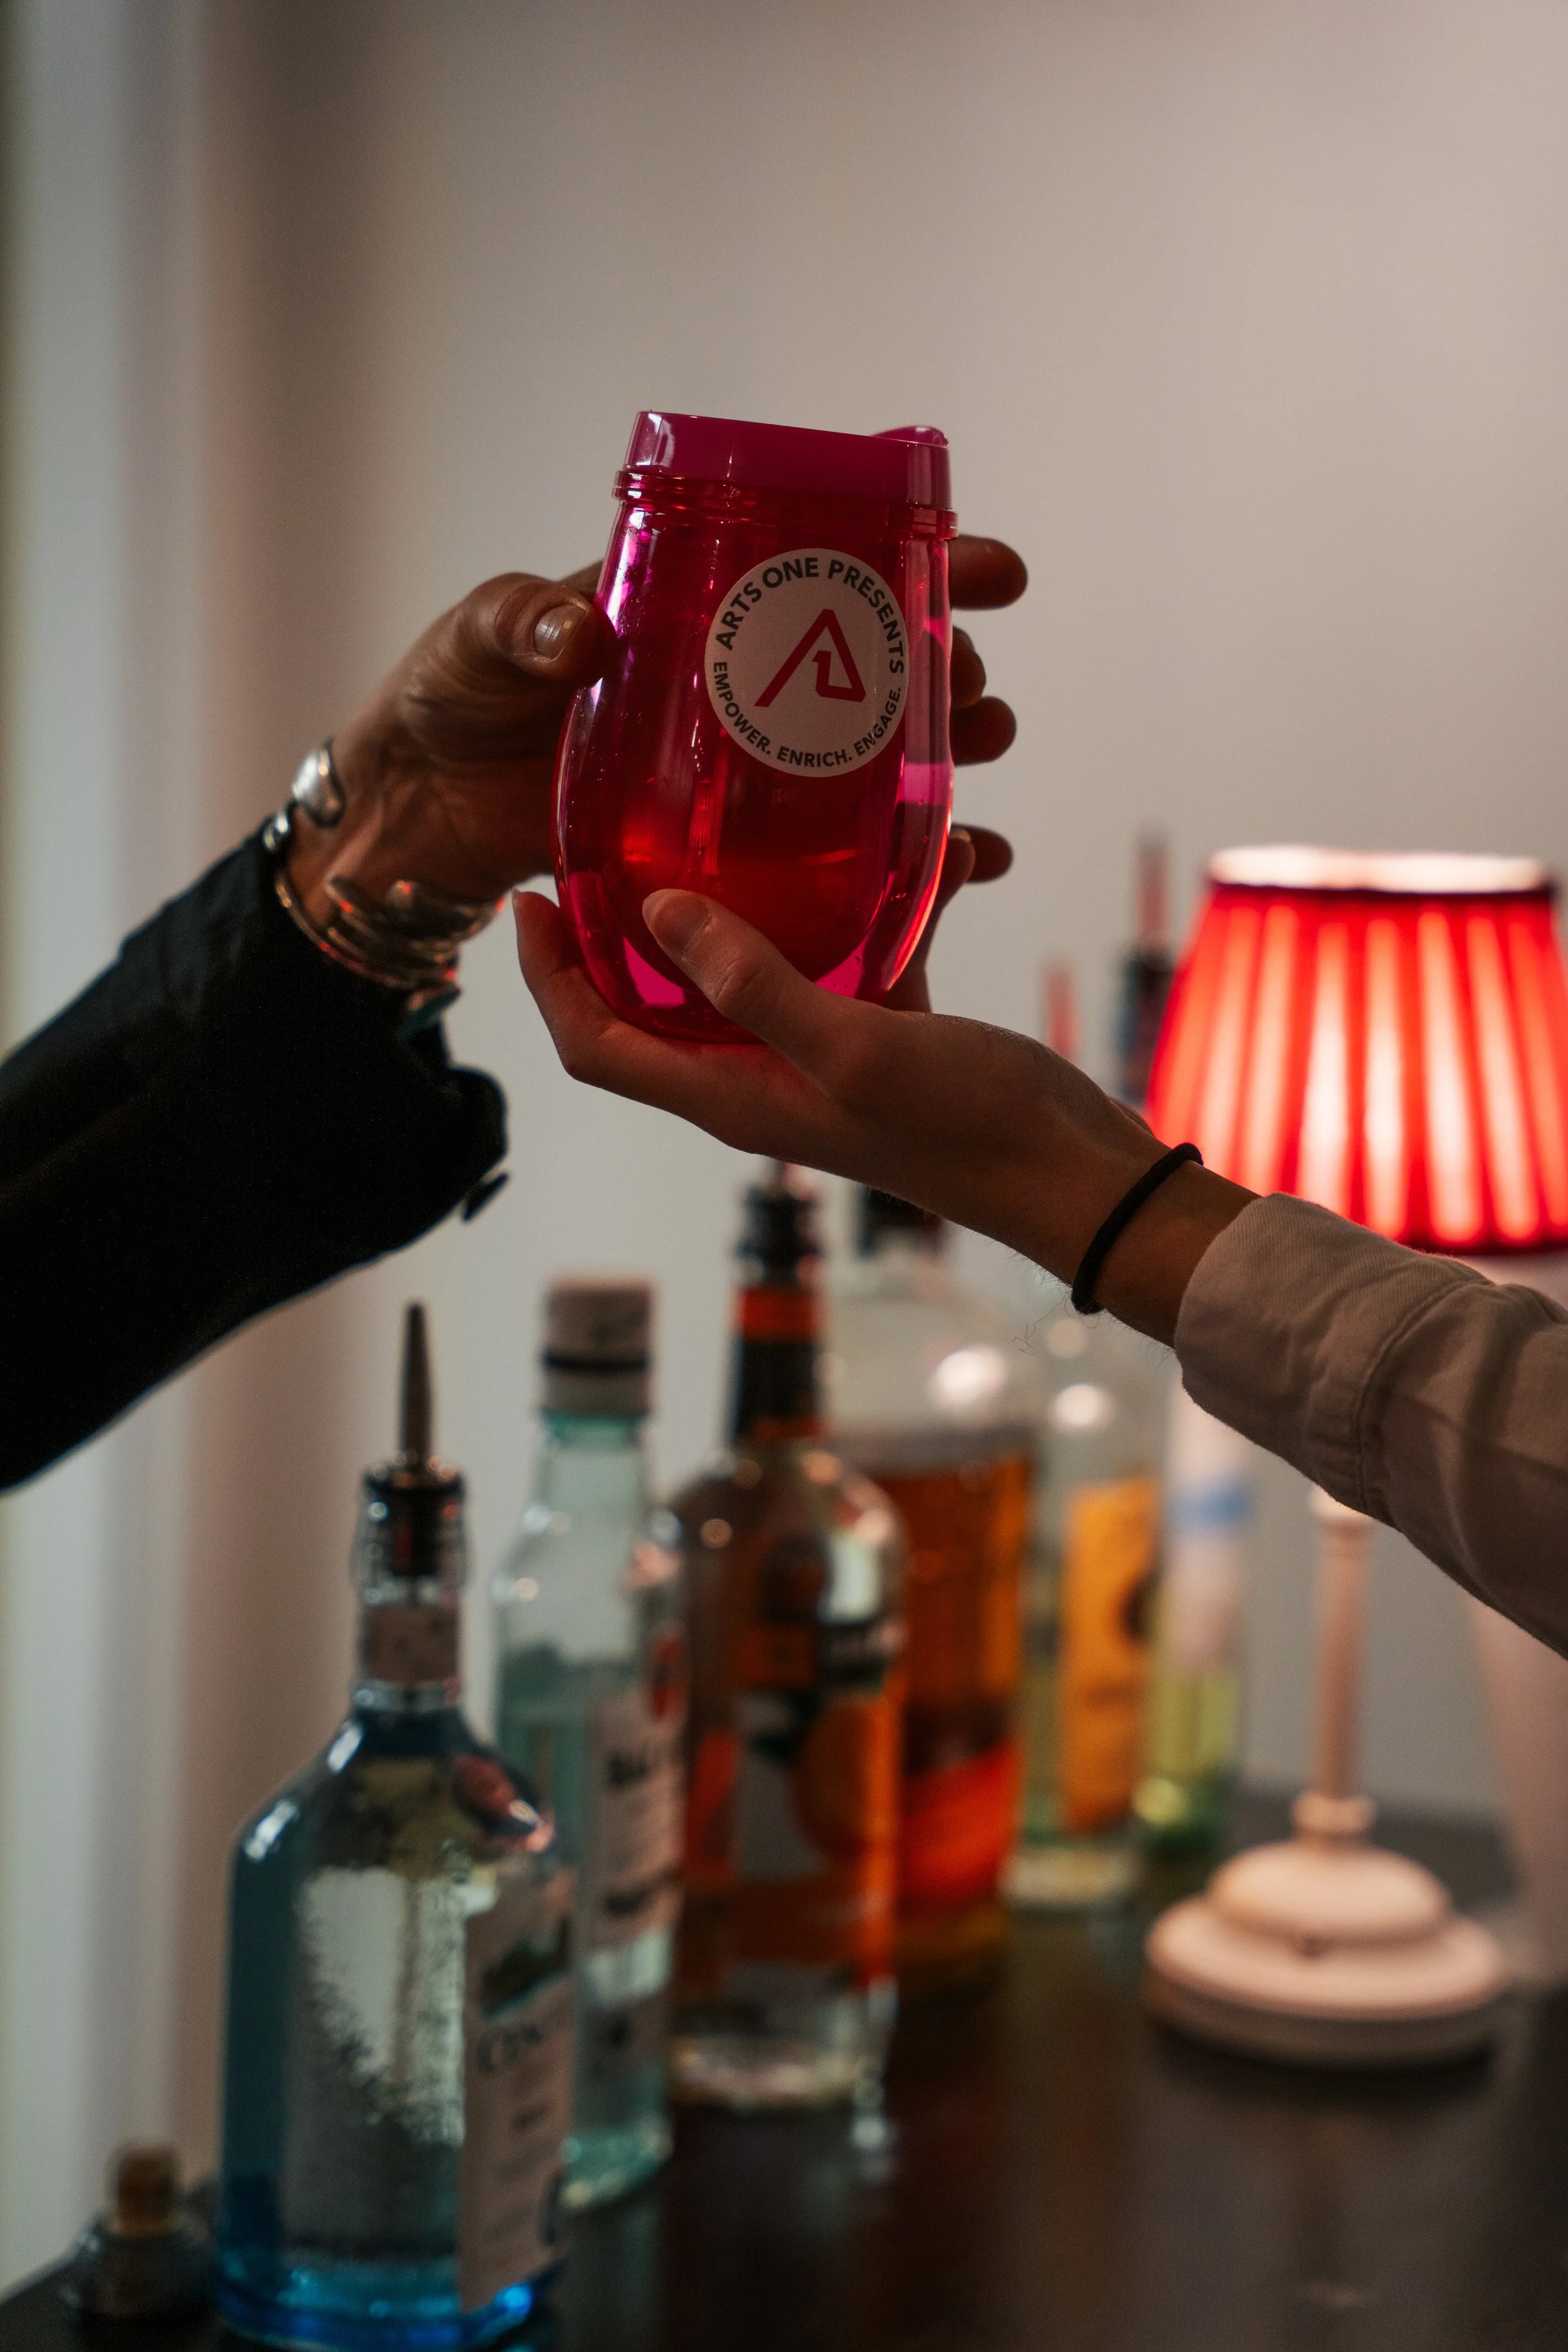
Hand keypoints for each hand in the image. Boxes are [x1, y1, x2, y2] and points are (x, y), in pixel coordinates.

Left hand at [289, 536, 1026, 931]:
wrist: (413, 807)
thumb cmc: (444, 699)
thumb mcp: (480, 641)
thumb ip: (526, 627)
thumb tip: (581, 629)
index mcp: (689, 614)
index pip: (818, 570)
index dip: (915, 565)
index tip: (990, 570)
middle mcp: (728, 690)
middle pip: (869, 669)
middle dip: (948, 670)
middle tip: (979, 692)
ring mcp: (730, 777)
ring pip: (865, 760)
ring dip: (940, 756)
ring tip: (987, 753)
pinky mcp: (717, 854)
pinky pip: (823, 855)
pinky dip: (897, 857)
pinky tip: (962, 862)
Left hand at [515, 889, 1253, 1343]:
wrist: (1076, 1178)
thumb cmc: (966, 1129)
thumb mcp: (855, 1048)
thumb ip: (757, 984)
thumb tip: (660, 913)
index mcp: (728, 1095)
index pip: (594, 1042)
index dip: (546, 978)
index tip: (530, 895)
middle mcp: (759, 1077)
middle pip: (654, 1001)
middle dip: (624, 923)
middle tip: (619, 828)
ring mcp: (821, 1055)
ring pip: (753, 966)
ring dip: (750, 895)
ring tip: (750, 809)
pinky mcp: (886, 1030)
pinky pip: (855, 951)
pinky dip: (875, 898)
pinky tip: (923, 840)